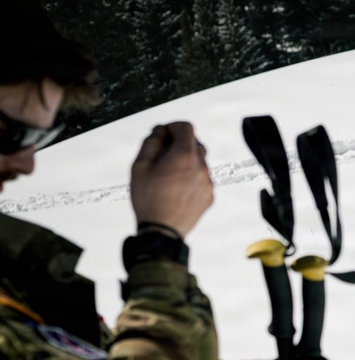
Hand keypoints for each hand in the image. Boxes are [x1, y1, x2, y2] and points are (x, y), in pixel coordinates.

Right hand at [130, 122, 213, 237]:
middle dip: (178, 144)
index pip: (186, 127)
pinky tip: (176, 189)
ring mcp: (209, 183)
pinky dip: (192, 177)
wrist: (162, 232)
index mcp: (184, 156)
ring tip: (168, 176)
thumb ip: (151, 143)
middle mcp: (202, 167)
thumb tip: (160, 130)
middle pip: (195, 143)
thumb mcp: (139, 166)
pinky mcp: (210, 196)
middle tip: (161, 156)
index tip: (162, 135)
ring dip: (186, 162)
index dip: (172, 127)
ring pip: (200, 162)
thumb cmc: (147, 198)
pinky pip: (203, 179)